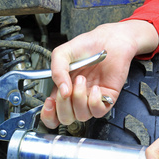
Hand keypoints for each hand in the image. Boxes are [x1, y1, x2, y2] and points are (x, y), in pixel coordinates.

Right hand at [41, 20, 158, 127]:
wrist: (110, 40)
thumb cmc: (88, 45)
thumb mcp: (62, 53)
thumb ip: (56, 70)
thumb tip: (61, 90)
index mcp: (63, 89)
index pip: (53, 113)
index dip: (48, 115)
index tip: (49, 103)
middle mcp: (76, 97)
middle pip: (65, 118)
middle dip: (63, 105)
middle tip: (66, 89)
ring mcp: (91, 99)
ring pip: (81, 116)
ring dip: (79, 98)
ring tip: (82, 80)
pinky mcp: (107, 98)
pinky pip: (98, 112)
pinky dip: (94, 101)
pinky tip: (95, 87)